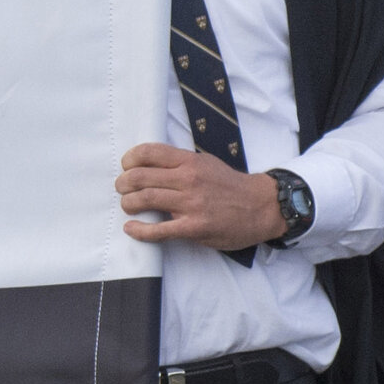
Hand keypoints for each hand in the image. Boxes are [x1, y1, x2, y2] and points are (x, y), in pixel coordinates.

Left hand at [115, 139, 287, 251]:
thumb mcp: (206, 163)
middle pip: (139, 177)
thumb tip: (148, 165)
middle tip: (122, 189)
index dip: (129, 160)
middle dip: (123, 184)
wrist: (262, 206)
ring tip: (128, 206)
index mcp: (190, 161)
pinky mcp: (194, 227)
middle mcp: (188, 179)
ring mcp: (191, 204)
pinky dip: (139, 230)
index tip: (126, 167)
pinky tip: (131, 228)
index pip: (148, 152)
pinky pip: (158, 230)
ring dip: (128, 204)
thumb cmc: (230, 185)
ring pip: (144, 200)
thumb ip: (180, 163)